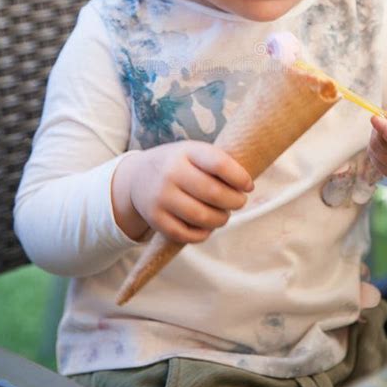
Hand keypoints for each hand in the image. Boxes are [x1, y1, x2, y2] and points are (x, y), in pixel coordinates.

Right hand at [112, 141, 253, 242]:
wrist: (137, 177)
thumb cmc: (179, 165)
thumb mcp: (194, 153)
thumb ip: (218, 164)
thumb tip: (247, 186)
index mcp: (185, 151)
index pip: (219, 164)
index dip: (240, 177)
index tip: (248, 185)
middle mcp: (170, 173)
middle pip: (214, 193)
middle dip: (235, 201)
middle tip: (239, 202)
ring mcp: (161, 197)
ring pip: (202, 217)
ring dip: (221, 219)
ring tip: (223, 214)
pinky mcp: (155, 219)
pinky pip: (187, 235)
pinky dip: (203, 233)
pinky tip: (207, 225)